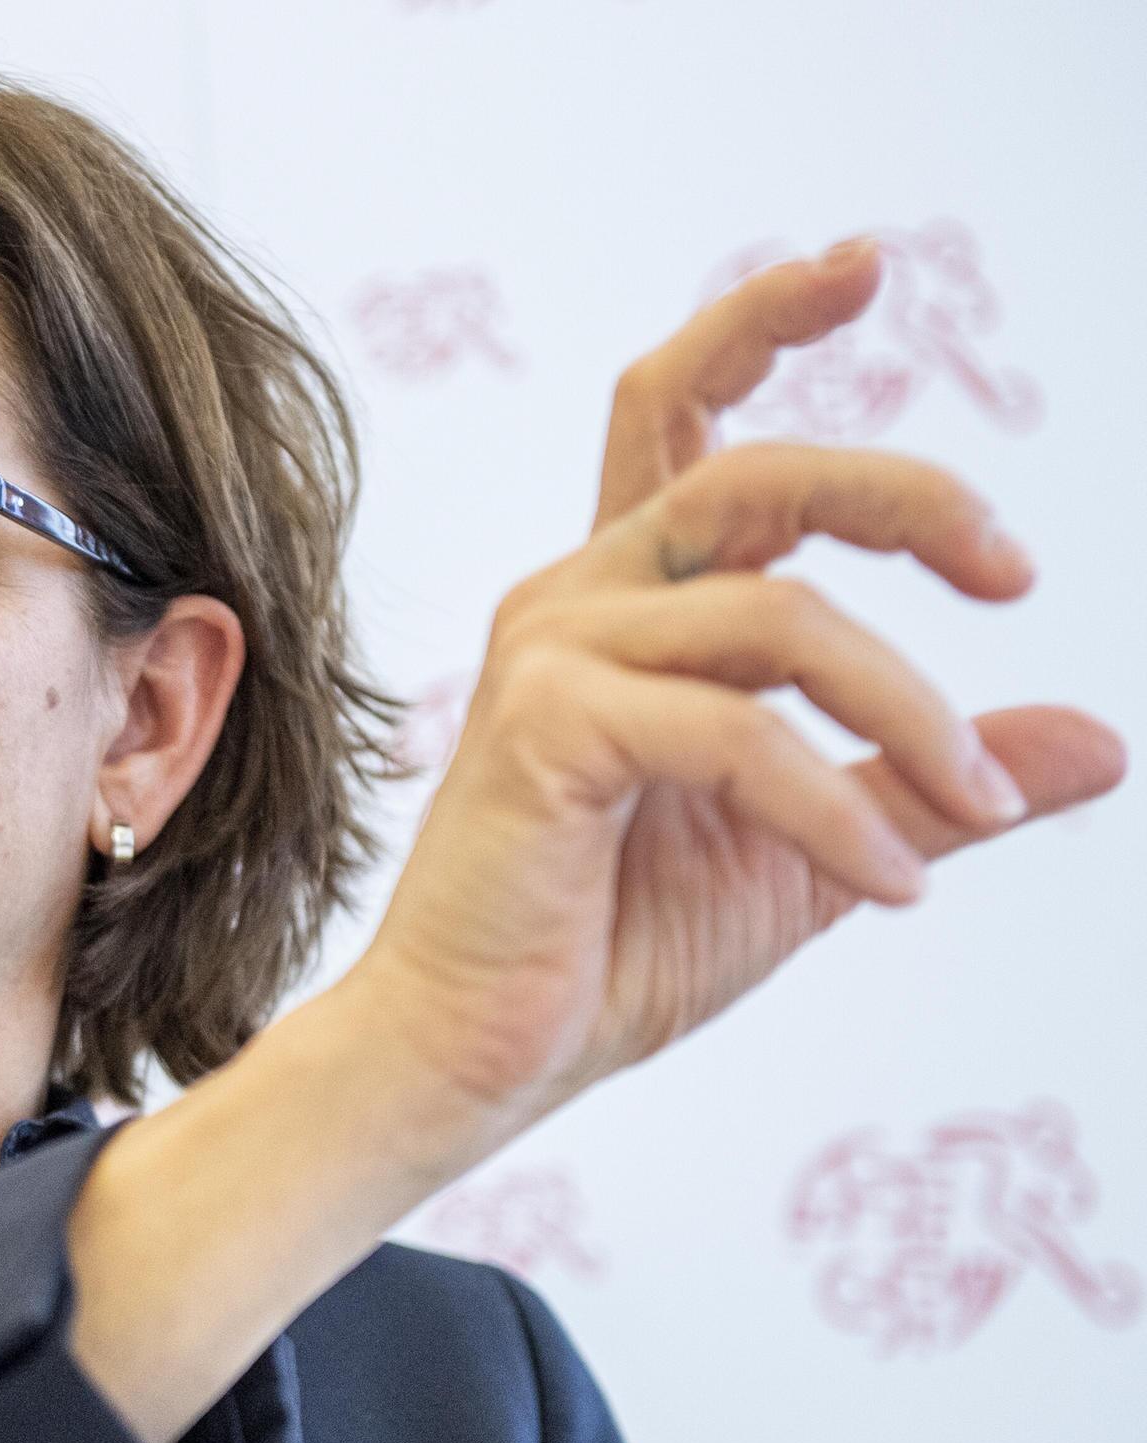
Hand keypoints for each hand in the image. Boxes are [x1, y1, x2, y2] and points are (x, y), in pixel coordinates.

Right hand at [346, 263, 1128, 1133]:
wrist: (481, 1053)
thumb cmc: (611, 945)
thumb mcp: (816, 845)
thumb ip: (929, 778)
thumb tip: (1094, 743)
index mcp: (628, 603)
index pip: (675, 411)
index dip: (761, 318)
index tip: (868, 265)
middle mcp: (580, 601)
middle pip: (754, 471)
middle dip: (904, 496)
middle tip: (1015, 571)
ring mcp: (552, 654)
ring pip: (780, 616)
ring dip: (910, 711)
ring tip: (976, 806)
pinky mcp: (544, 728)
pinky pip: (740, 734)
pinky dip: (840, 811)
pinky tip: (891, 885)